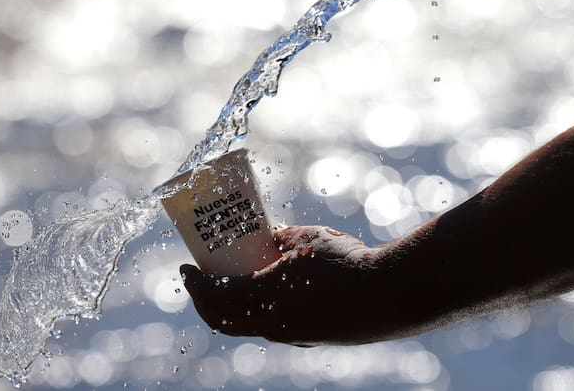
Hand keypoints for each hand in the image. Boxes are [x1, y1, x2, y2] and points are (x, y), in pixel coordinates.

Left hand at [180, 225, 386, 345]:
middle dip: (208, 301)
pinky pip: (273, 326)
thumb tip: (268, 236)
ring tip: (238, 282)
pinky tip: (275, 292)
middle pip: (225, 321)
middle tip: (204, 281)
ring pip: (249, 326)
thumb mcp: (308, 239)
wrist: (387, 297)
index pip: (214, 298)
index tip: (186, 269)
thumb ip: (282, 238)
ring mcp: (292, 337)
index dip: (195, 286)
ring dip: (235, 307)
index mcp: (265, 300)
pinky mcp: (310, 338)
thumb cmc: (346, 263)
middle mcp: (272, 325)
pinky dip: (260, 311)